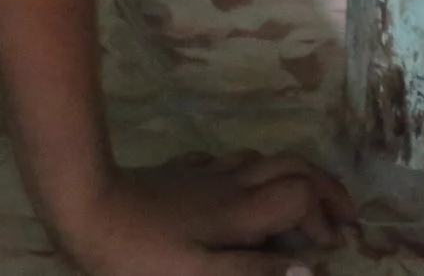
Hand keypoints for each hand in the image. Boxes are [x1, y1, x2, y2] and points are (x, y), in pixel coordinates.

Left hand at [54, 153, 357, 275]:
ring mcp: (203, 172)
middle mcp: (229, 183)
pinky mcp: (179, 171)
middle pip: (292, 164)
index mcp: (240, 210)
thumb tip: (310, 270)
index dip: (325, 216)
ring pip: (261, 159)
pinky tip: (239, 197)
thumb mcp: (201, 274)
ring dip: (288, 179)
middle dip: (324, 186)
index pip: (302, 193)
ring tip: (297, 212)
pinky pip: (226, 163)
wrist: (82, 204)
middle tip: (341, 217)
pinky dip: (248, 176)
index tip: (328, 245)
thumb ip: (255, 269)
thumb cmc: (140, 252)